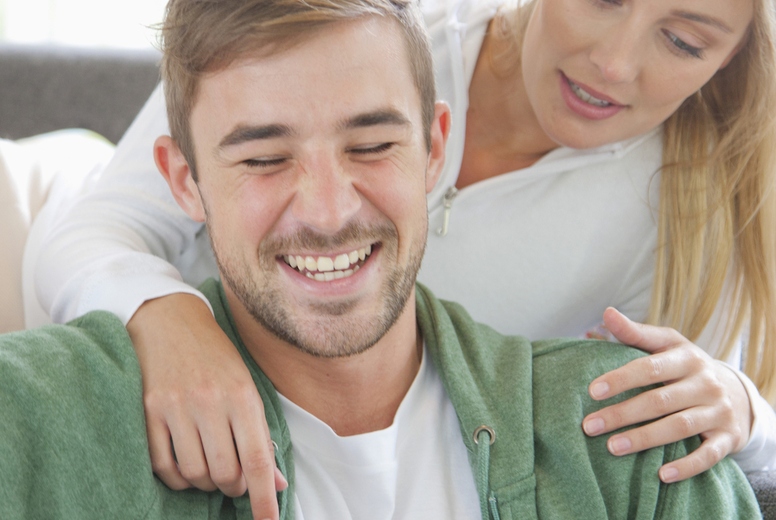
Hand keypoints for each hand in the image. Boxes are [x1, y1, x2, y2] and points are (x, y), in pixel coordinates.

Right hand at [127, 294, 286, 519]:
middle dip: (233, 487)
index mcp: (243, 396)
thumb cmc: (216, 357)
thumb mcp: (247, 388)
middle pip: (225, 473)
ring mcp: (176, 407)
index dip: (264, 497)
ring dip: (205, 483)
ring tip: (210, 467)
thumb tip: (276, 483)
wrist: (170, 320)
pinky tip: (186, 465)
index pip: (258, 459)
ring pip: (194, 474)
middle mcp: (210, 402)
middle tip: (234, 479)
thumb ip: (261, 435)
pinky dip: (178, 478)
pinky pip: (163, 466)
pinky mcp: (148, 411)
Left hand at [581, 308, 751, 482]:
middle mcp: (705, 383)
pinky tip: (662, 474)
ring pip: (679, 426)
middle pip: (659, 400)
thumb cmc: (686, 367)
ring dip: (644, 438)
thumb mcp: (666, 345)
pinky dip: (687, 466)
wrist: (737, 392)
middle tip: (589, 426)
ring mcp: (718, 411)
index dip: (621, 379)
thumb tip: (606, 313)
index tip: (592, 391)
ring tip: (611, 447)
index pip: (650, 367)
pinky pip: (708, 455)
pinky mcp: (728, 437)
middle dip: (622, 414)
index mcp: (687, 357)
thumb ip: (635, 333)